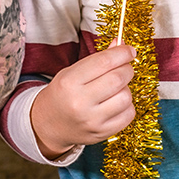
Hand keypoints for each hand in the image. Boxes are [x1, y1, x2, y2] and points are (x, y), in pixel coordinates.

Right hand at [30, 44, 136, 159]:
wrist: (48, 125)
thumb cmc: (63, 94)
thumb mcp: (73, 72)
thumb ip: (98, 59)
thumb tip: (121, 44)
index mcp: (69, 82)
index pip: (104, 62)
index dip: (122, 53)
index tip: (129, 50)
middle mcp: (80, 102)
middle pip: (118, 78)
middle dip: (127, 68)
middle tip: (124, 67)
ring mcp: (92, 121)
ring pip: (126, 97)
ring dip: (126, 88)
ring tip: (116, 88)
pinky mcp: (102, 133)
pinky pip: (128, 115)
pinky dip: (127, 105)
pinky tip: (117, 103)